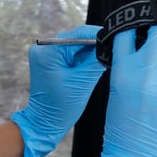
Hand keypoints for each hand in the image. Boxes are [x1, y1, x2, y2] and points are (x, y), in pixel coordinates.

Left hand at [9, 24, 104, 156]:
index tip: (114, 37)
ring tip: (101, 61)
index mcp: (47, 53)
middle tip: (111, 51)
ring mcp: (44, 54)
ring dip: (87, 52)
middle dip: (93, 45)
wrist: (45, 122)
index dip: (97, 35)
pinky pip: (69, 53)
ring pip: (73, 45)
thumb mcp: (83, 82)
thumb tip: (109, 44)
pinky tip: (89, 66)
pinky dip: (80, 58)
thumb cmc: (61, 107)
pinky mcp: (48, 60)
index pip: (77, 34)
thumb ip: (96, 60)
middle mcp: (42, 48)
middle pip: (75, 38)